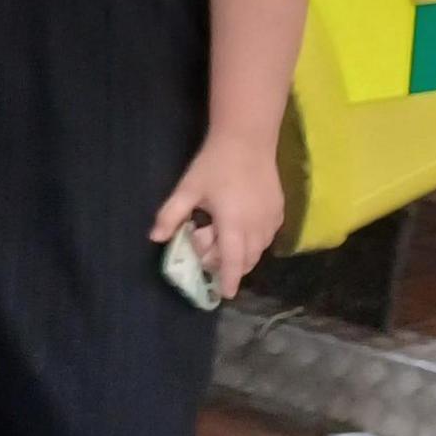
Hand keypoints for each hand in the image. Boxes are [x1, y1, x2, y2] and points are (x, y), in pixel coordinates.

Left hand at [152, 135, 283, 299]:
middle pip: (245, 259)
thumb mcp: (187, 189)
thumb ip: (171, 215)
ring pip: (258, 250)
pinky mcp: (279, 211)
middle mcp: (257, 227)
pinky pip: (267, 237)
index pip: (232, 261)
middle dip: (226, 263)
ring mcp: (271, 219)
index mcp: (234, 224)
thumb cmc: (214, 165)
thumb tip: (155, 239)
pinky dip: (253, 242)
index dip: (229, 280)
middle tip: (205, 246)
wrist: (247, 140)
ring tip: (218, 233)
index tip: (226, 294)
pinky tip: (238, 228)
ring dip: (240, 253)